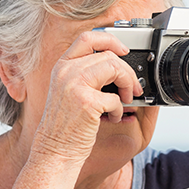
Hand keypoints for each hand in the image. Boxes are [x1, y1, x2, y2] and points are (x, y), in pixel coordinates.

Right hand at [32, 31, 142, 160]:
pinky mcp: (85, 101)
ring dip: (128, 84)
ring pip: (114, 68)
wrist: (55, 149)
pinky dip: (120, 110)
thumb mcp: (69, 91)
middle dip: (127, 71)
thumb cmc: (65, 125)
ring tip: (127, 99)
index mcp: (62, 66)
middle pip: (108, 55)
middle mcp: (66, 72)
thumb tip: (118, 65)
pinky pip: (115, 98)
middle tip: (133, 88)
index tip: (124, 50)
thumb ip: (87, 75)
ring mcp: (74, 85)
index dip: (110, 40)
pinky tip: (113, 118)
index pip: (87, 38)